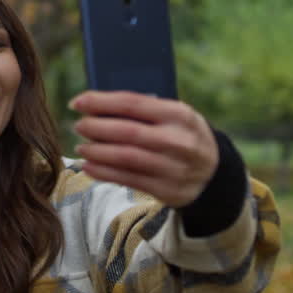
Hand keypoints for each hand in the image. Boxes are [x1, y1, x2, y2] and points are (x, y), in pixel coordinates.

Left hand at [69, 91, 217, 206]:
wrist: (215, 173)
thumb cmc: (184, 135)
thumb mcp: (175, 115)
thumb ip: (144, 109)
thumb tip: (97, 106)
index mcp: (180, 114)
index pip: (133, 103)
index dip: (100, 102)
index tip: (77, 102)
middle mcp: (179, 141)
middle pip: (127, 132)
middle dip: (96, 128)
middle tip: (79, 126)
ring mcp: (174, 168)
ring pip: (126, 158)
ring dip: (97, 152)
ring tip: (81, 147)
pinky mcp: (167, 191)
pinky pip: (128, 180)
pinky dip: (104, 173)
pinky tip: (90, 166)